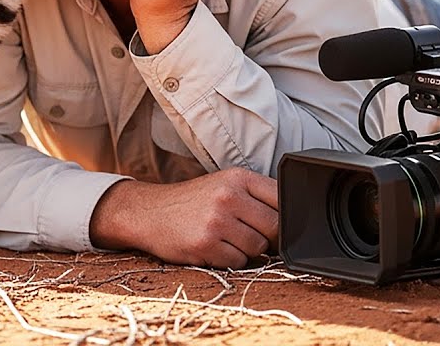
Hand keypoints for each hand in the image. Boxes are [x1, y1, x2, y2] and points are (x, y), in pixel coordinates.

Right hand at [89, 169, 278, 267]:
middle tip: (245, 233)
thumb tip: (291, 223)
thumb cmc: (191, 202)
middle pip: (275, 227)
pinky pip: (238, 262)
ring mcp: (217, 221)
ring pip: (258, 248)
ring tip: (225, 238)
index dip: (284, 215)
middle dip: (266, 236)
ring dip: (246, 250)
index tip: (273, 222)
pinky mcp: (206, 244)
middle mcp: (228, 196)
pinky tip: (213, 248)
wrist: (148, 212)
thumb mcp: (223, 185)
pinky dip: (229, 260)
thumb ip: (255, 196)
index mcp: (238, 177)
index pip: (282, 198)